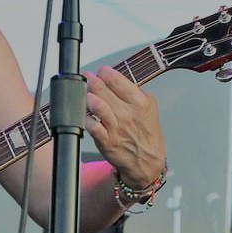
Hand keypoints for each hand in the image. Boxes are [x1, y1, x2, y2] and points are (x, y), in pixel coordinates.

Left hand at [84, 66, 164, 190]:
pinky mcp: (106, 141)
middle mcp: (128, 115)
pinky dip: (87, 120)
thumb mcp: (148, 108)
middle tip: (88, 77)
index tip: (101, 71)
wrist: (147, 161)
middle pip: (105, 92)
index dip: (106, 73)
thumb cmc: (145, 133)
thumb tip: (113, 77)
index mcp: (140, 103)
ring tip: (85, 92)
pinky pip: (93, 128)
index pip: (119, 81)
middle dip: (93, 81)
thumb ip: (132, 92)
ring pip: (99, 108)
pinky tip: (83, 115)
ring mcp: (116, 128)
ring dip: (90, 99)